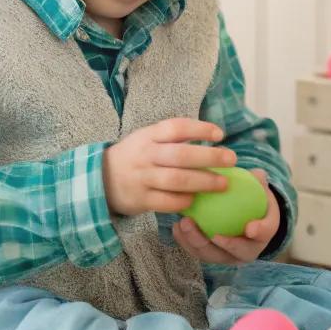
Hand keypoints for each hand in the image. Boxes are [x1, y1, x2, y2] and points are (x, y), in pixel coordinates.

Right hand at [102, 118, 235, 217]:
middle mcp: (146, 155)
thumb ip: (172, 137)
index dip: (199, 129)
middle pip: (181, 155)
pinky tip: (196, 200)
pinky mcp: (141, 200)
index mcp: (149, 136)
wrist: (99, 179)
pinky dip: (184, 201)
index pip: (176, 128)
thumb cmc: (134, 156)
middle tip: (231, 159)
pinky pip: (167, 202)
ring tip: (223, 184)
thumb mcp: (147, 138)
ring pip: (176, 180)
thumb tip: (211, 137)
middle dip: (209, 157)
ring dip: (203, 182)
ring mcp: (143, 178)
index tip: (220, 134)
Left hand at [172, 169, 280, 264]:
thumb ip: (257, 181)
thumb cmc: (250, 198)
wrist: (239, 214)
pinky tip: (177, 226)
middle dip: (223, 245)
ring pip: (212, 255)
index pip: (264, 233)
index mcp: (263, 233)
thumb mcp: (258, 188)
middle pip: (236, 251)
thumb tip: (256, 173)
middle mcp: (246, 250)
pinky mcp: (208, 255)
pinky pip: (195, 251)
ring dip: (197, 242)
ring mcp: (226, 256)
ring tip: (185, 224)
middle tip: (211, 233)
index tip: (250, 228)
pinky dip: (185, 241)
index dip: (259, 232)